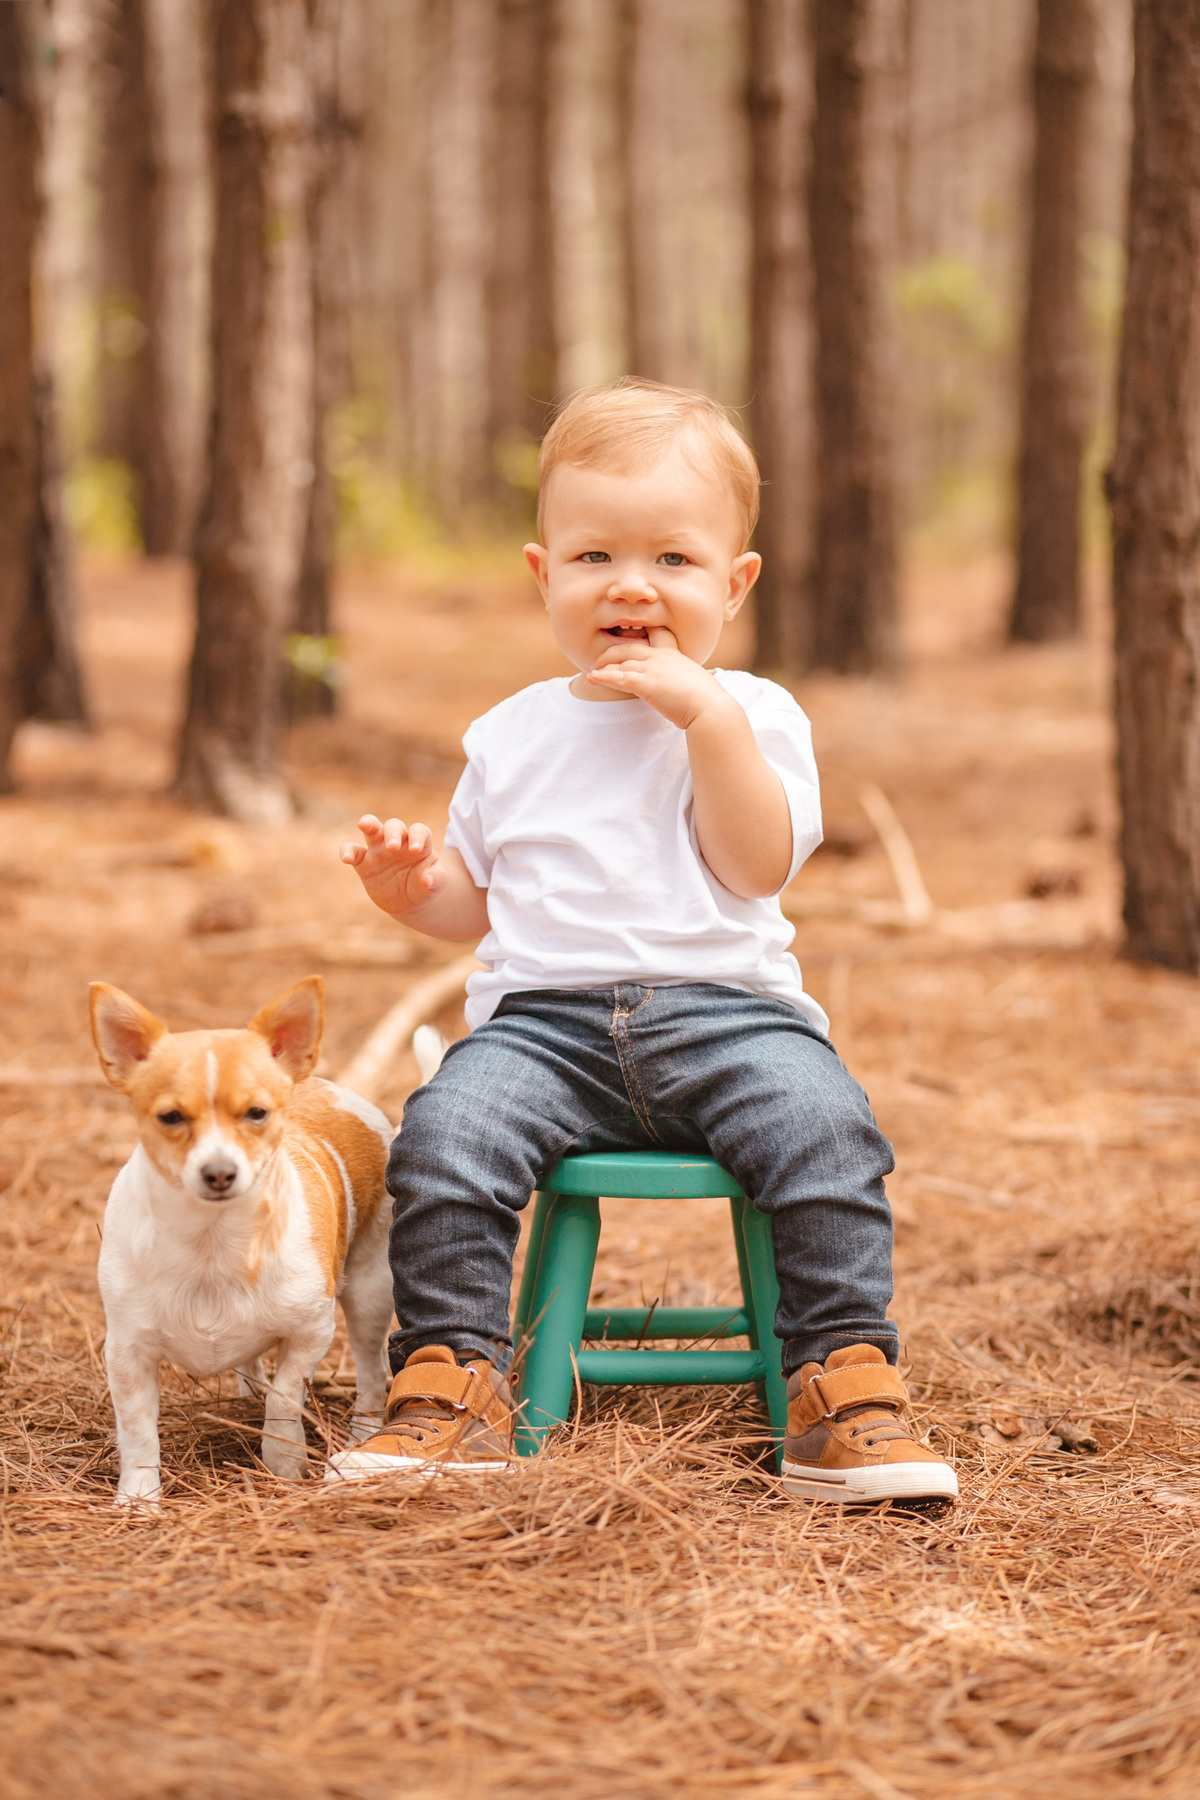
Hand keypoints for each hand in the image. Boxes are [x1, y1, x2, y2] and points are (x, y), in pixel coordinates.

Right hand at [340, 815, 447, 917]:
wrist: (408, 901)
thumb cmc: (425, 886)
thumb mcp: (436, 884)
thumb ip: (435, 879)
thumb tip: (428, 880)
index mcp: (419, 843)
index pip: (419, 831)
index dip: (417, 836)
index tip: (415, 850)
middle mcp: (399, 842)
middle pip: (394, 826)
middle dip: (393, 832)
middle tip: (393, 847)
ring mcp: (380, 850)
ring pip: (372, 828)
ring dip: (368, 823)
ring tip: (364, 825)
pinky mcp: (364, 863)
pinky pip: (354, 852)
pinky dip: (347, 851)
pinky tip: (346, 858)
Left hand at [585, 628, 731, 728]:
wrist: (710, 708)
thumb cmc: (707, 701)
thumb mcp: (695, 684)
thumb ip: (684, 682)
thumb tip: (687, 691)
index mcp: (674, 654)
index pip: (655, 634)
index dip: (640, 634)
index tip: (627, 634)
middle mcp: (661, 656)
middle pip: (628, 647)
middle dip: (611, 653)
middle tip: (600, 662)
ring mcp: (653, 668)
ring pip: (621, 662)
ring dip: (603, 667)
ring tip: (592, 673)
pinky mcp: (647, 683)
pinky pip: (620, 677)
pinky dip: (604, 677)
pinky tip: (592, 678)